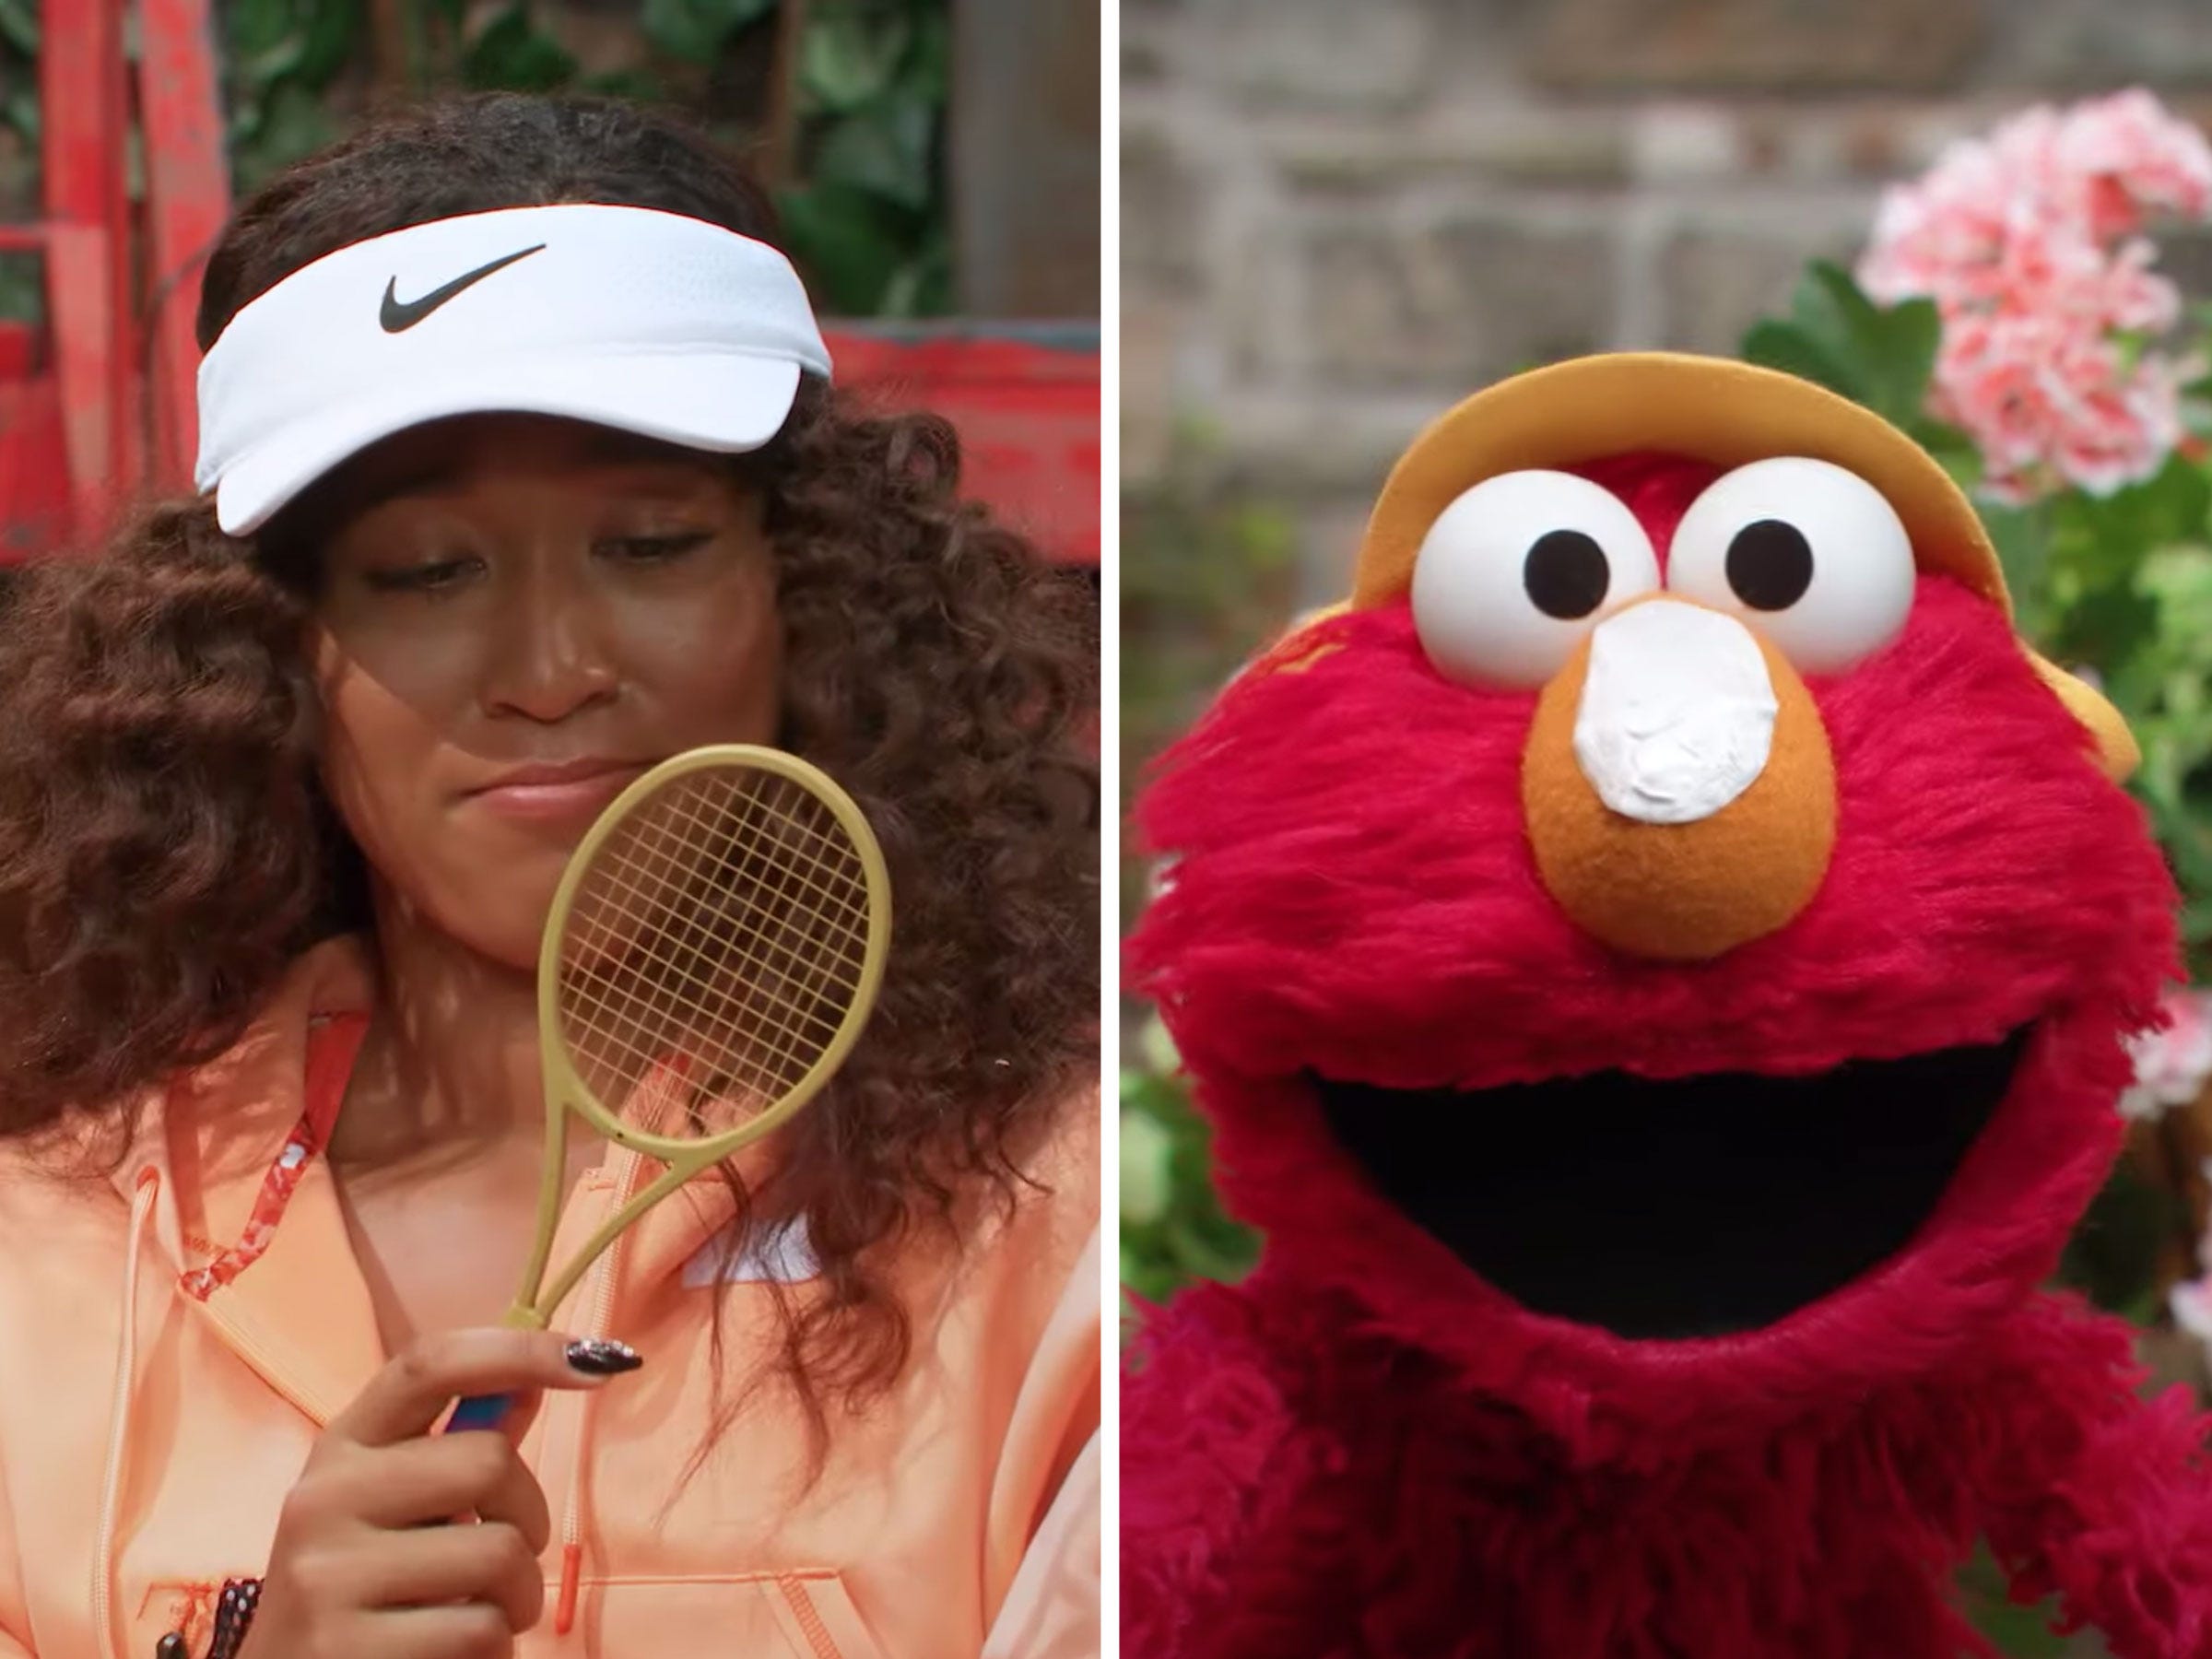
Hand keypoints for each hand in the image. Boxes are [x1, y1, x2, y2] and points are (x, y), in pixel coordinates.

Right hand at [235, 1328, 642, 1658]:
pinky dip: (492, 1650)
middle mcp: (322, 1500)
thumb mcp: (394, 1505)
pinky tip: (449, 1655)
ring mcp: (328, 1578)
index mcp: (340, 1448)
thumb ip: (459, 1446)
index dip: (520, 1351)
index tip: (594, 1359)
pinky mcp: (351, 1651)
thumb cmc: (362, 1588)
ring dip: (518, 1595)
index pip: (430, 1365)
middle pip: (489, 1462)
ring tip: (476, 1613)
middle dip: (528, 1517)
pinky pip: (481, 1631)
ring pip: (500, 1554)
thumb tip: (532, 1381)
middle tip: (505, 1560)